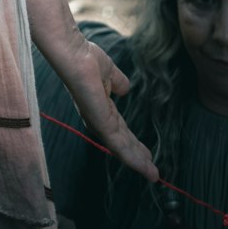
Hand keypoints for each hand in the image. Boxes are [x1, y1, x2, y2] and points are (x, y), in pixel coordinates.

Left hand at [60, 38, 157, 181]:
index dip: (134, 142)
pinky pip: (119, 145)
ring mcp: (98, 122)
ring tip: (153, 175)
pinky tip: (144, 167)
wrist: (74, 53)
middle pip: (122, 143)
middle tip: (153, 171)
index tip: (147, 153)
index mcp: (101, 108)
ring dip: (138, 162)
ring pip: (122, 148)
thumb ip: (118, 82)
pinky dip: (133, 158)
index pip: (120, 131)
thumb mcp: (109, 72)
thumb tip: (125, 89)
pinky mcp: (100, 123)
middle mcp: (99, 119)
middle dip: (138, 156)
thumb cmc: (86, 58)